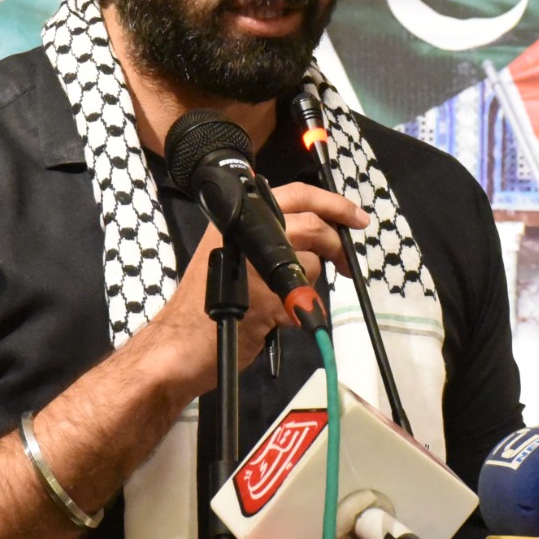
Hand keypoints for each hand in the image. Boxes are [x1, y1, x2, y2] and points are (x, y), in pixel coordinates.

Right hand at [146, 182, 368, 391]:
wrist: (182, 343)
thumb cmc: (207, 300)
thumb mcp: (231, 252)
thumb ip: (266, 235)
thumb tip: (318, 228)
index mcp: (237, 217)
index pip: (297, 194)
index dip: (333, 203)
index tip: (356, 217)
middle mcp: (247, 233)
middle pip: (312, 226)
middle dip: (336, 245)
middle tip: (346, 263)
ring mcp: (257, 264)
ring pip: (311, 264)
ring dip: (308, 285)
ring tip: (283, 300)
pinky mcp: (268, 296)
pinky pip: (303, 298)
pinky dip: (298, 310)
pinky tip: (275, 318)